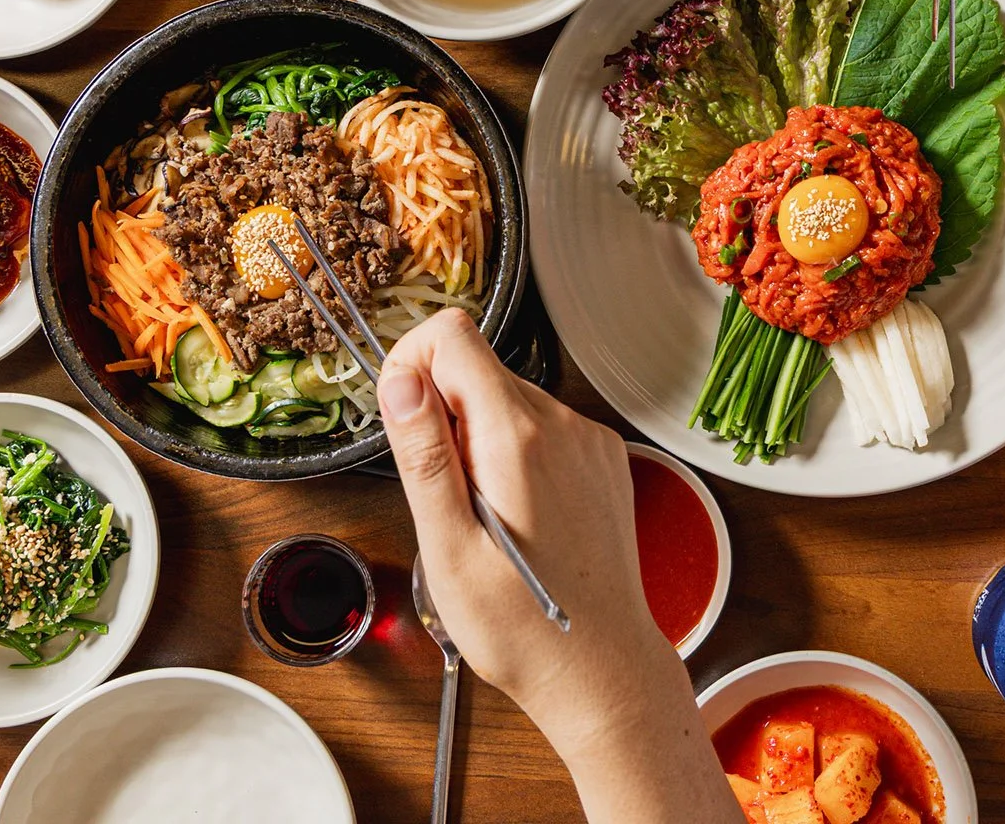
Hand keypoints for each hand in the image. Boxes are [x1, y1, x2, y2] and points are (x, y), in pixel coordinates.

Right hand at [379, 309, 740, 823]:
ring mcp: (590, 440)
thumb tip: (402, 381)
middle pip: (479, 369)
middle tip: (446, 498)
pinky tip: (517, 519)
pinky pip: (542, 431)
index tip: (402, 420)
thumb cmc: (523, 627)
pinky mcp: (603, 461)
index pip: (454, 335)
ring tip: (484, 519)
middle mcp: (565, 423)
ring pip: (509, 401)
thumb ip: (424, 454)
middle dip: (444, 417)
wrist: (601, 669)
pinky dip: (515, 457)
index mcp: (519, 436)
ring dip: (479, 442)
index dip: (411, 366)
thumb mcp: (449, 546)